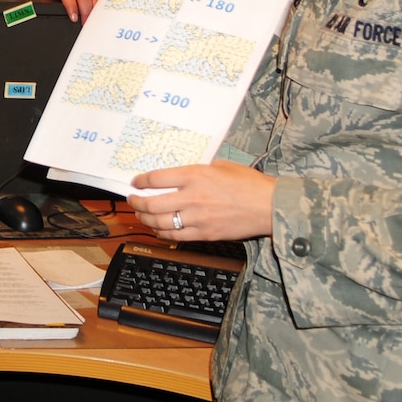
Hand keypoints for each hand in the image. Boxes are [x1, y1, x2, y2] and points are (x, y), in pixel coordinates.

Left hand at [128, 160, 275, 242]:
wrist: (269, 206)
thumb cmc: (250, 184)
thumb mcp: (221, 166)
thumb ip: (199, 170)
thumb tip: (183, 175)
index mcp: (195, 176)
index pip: (156, 179)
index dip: (141, 181)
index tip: (135, 182)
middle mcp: (192, 197)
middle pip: (152, 203)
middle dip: (136, 203)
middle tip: (132, 200)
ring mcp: (197, 218)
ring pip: (160, 222)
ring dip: (145, 219)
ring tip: (141, 215)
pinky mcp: (205, 234)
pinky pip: (176, 236)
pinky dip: (162, 233)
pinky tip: (158, 229)